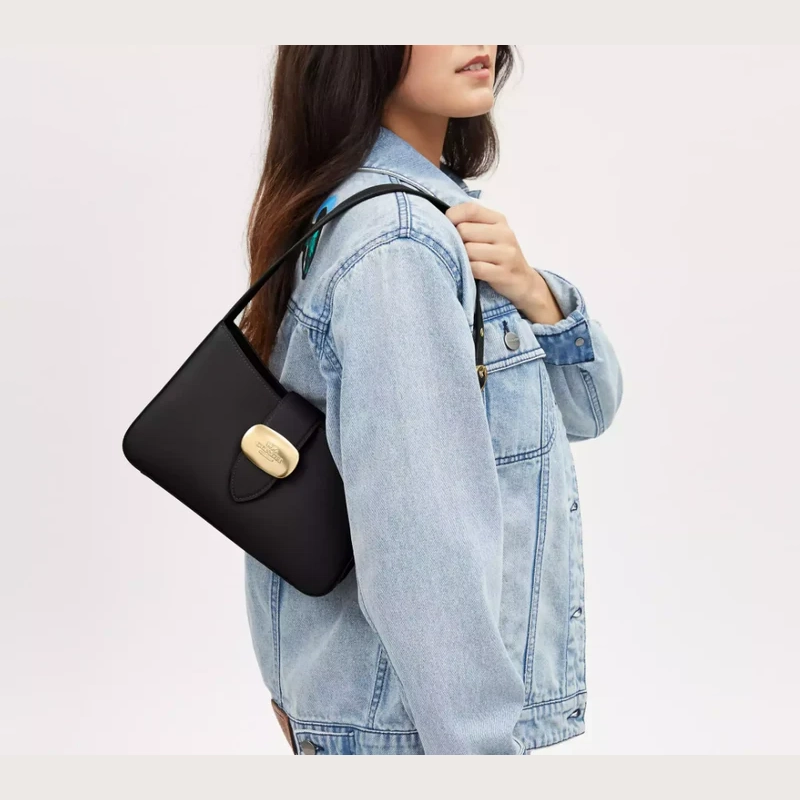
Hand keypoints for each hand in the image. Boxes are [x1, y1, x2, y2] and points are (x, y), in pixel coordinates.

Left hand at [445, 201, 564, 324]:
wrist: (523, 281)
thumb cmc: (499, 255)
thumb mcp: (491, 233)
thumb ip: (472, 223)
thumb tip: (442, 220)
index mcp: (499, 219)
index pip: (470, 209)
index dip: (452, 217)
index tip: (447, 227)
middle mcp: (504, 233)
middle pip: (464, 230)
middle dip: (456, 241)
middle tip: (460, 250)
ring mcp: (506, 253)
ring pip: (468, 250)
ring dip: (462, 258)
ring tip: (466, 262)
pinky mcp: (503, 273)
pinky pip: (475, 268)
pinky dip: (468, 271)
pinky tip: (471, 272)